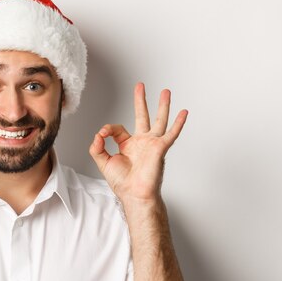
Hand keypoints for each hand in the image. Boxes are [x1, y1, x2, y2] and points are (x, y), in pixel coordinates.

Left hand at [89, 82, 187, 200]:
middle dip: (140, 100)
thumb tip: (98, 134)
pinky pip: (171, 134)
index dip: (108, 130)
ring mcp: (152, 144)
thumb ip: (97, 147)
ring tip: (166, 92)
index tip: (102, 135)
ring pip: (159, 120)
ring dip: (163, 106)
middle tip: (140, 86)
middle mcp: (141, 142)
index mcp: (128, 145)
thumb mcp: (104, 162)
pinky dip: (178, 123)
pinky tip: (184, 112)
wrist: (134, 194)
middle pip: (142, 116)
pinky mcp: (160, 148)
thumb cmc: (123, 182)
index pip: (117, 129)